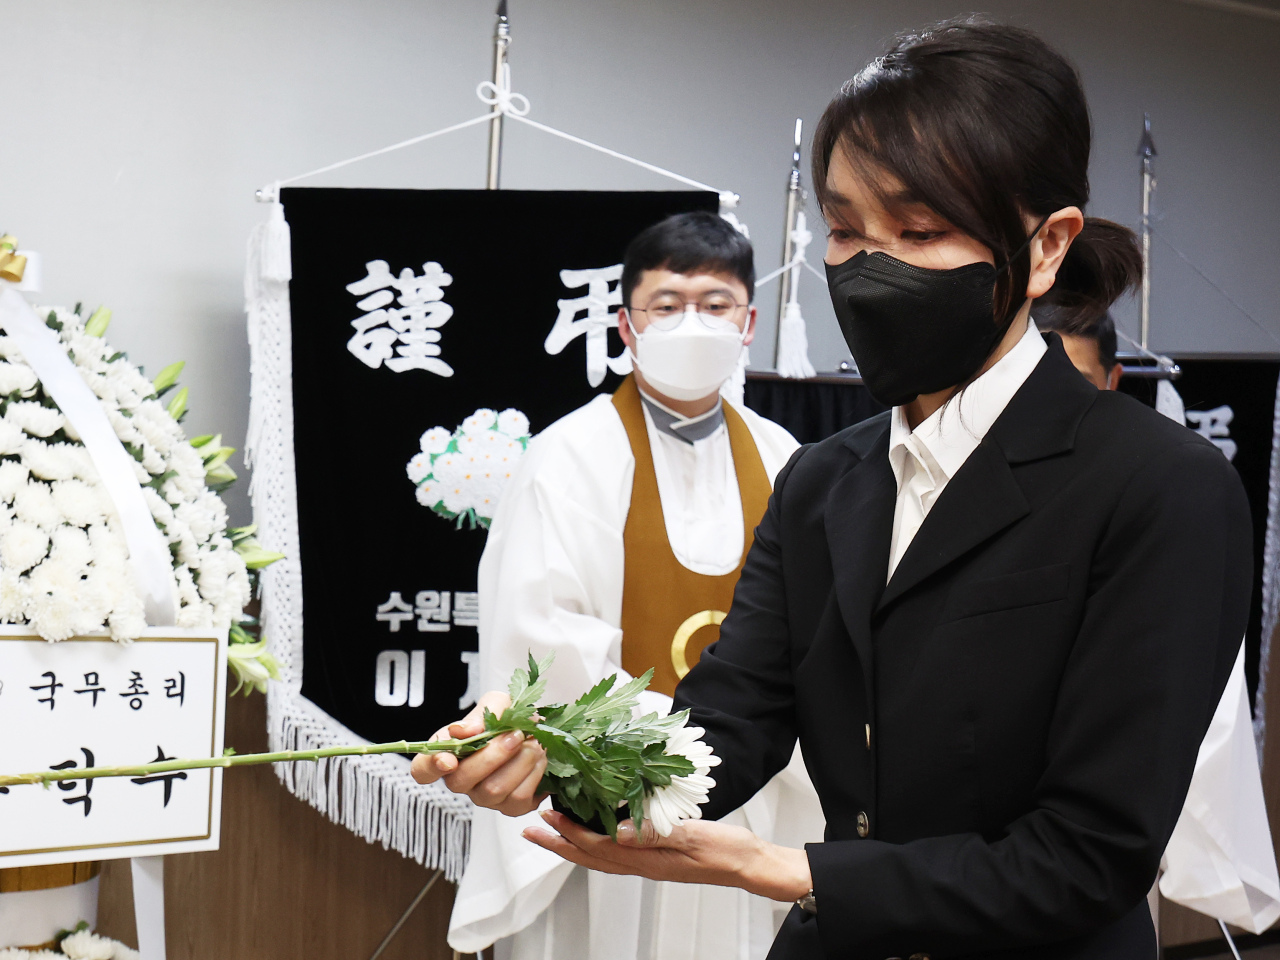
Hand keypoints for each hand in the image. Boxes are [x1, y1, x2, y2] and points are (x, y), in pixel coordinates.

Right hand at [409, 690, 548, 816]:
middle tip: (516, 734)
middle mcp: (461, 780)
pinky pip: (519, 799)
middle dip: (493, 755)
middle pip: (462, 780)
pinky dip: (534, 774)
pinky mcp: (511, 808)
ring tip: (533, 742)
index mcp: (447, 753)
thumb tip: (465, 731)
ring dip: (519, 762)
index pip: (423, 770)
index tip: (448, 759)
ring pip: (494, 790)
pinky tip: (539, 758)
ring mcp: (484, 797)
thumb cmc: (508, 717)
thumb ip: (479, 715)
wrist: (537, 731)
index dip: (431, 767)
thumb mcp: (495, 704)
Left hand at [523, 810, 811, 901]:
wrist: (751, 864)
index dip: (571, 833)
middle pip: (591, 856)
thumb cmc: (727, 850)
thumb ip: (655, 834)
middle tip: (531, 830)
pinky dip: (597, 842)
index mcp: (648, 860)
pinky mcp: (659, 856)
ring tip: (551, 831)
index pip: (599, 847)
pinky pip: (618, 852)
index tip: (548, 818)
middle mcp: (643, 864)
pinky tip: (595, 833)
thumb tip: (617, 832)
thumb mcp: (693, 836)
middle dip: (559, 843)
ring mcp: (650, 863)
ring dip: (573, 843)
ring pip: (600, 855)